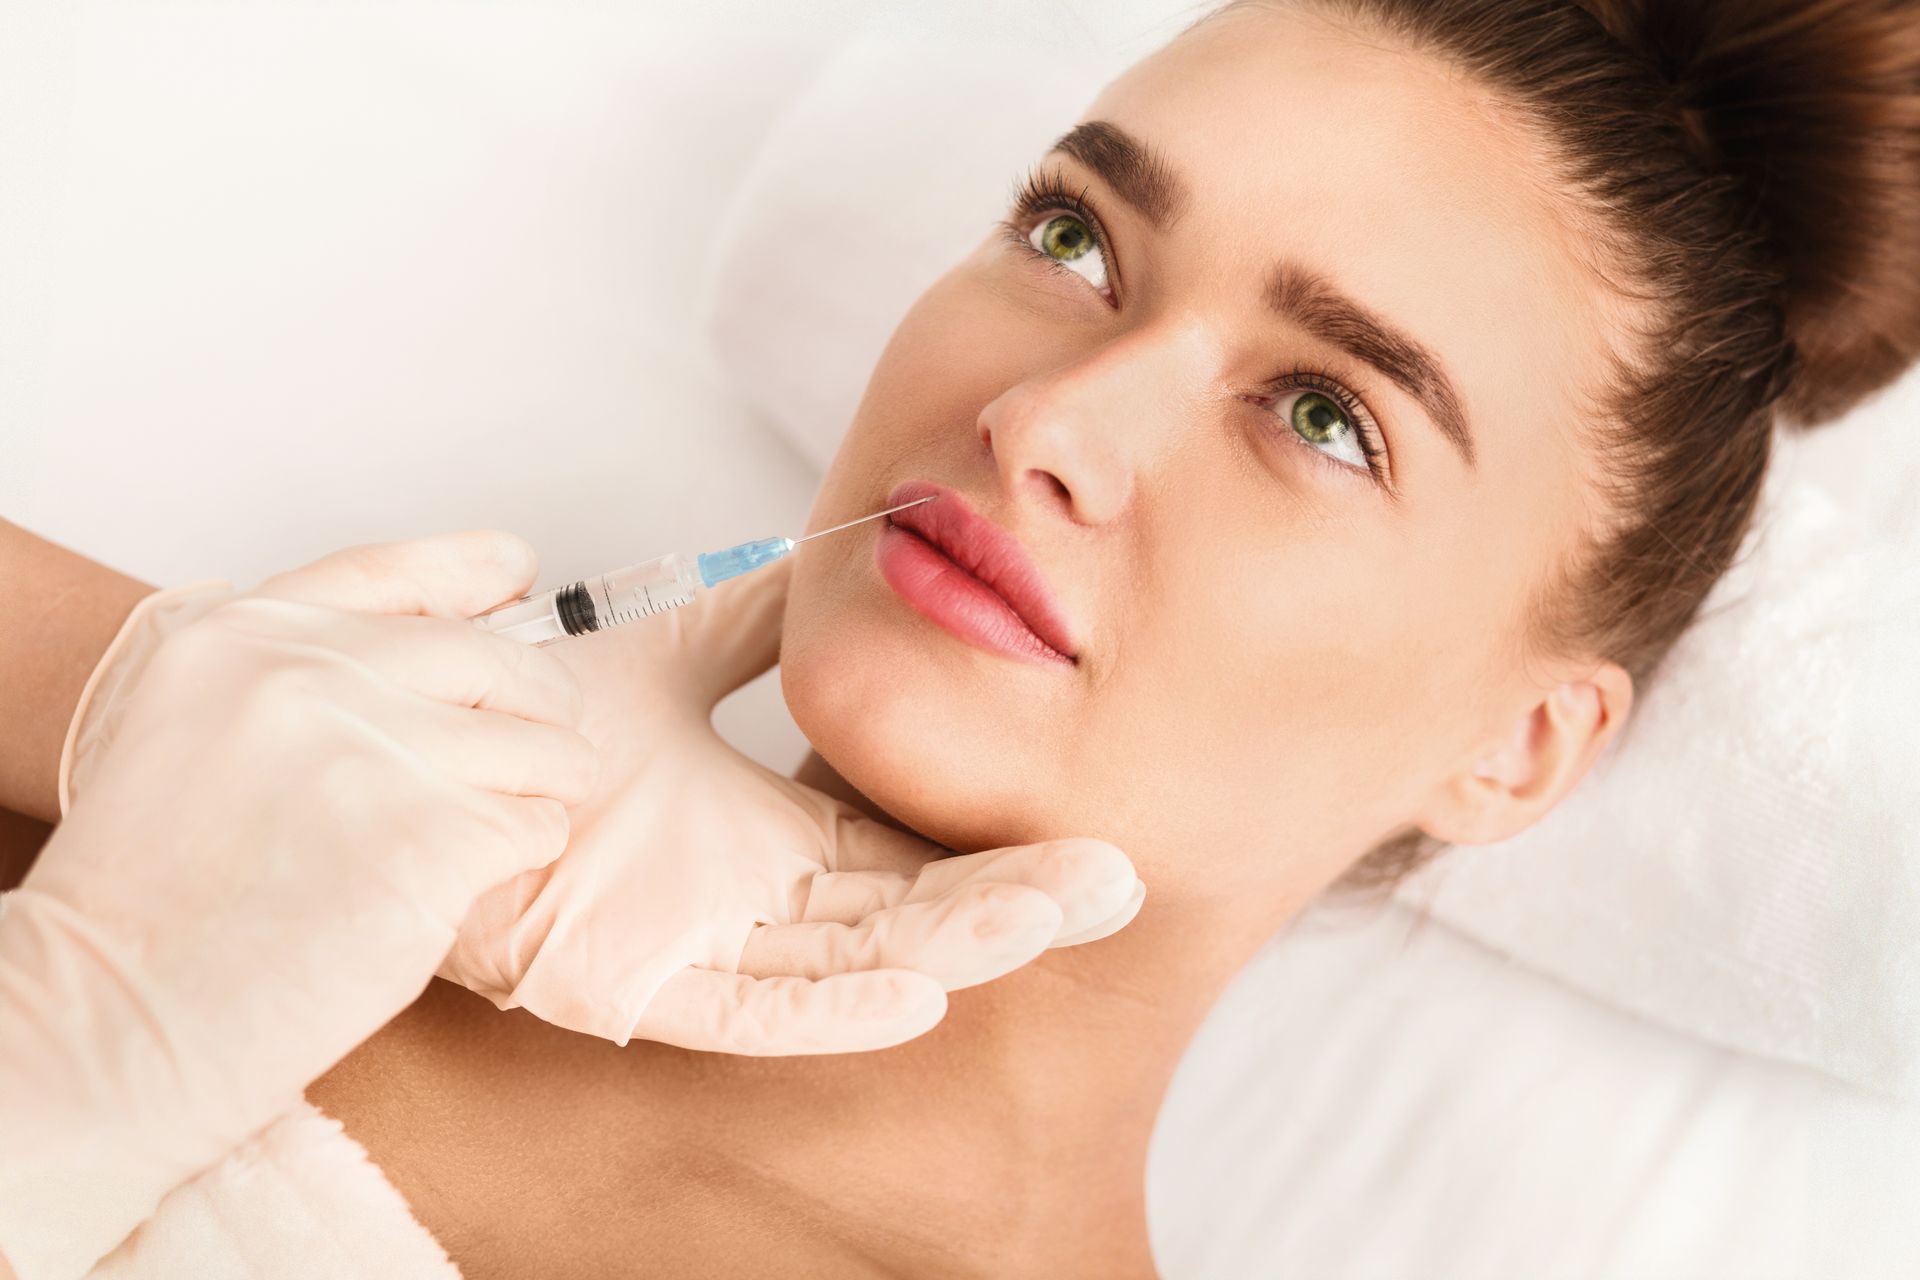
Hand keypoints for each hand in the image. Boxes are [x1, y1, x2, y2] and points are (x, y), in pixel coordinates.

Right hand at [0, 531, 595, 1279]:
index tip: (521, 583)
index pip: (400, 570)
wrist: (119, 1016)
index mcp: (244, 636)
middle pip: (502, 663)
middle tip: (521, 762)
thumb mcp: (193, 730)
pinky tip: (446, 888)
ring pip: (542, 746)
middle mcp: (310, 674)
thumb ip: (307, 673)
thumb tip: (468, 627)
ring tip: (467, 841)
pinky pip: (537, 825)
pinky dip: (515, 858)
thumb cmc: (159, 897)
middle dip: (534, 715)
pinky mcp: (431, 839)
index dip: (476, 574)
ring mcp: (376, 752)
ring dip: (532, 793)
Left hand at [441, 556, 1143, 1054]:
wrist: (405, 759)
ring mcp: (696, 944)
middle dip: (1012, 899)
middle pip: (909, 912)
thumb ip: (747, 626)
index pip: (912, 851)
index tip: (1095, 827)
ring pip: (851, 960)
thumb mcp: (657, 658)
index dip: (1000, 846)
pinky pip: (746, 1011)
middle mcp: (751, 897)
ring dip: (950, 944)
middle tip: (1117, 877)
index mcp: (769, 836)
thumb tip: (830, 549)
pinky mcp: (629, 983)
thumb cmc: (520, 729)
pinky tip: (915, 993)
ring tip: (1046, 918)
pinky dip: (832, 1008)